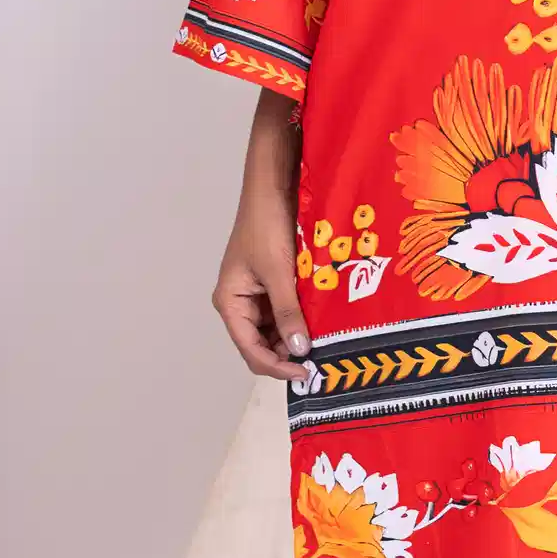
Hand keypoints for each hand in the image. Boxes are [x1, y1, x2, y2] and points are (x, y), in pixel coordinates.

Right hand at [212, 90, 311, 379]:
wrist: (272, 184)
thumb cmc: (266, 224)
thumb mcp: (278, 272)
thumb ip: (288, 313)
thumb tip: (299, 352)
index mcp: (230, 302)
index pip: (250, 350)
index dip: (277, 367)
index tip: (308, 373)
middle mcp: (240, 303)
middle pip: (262, 344)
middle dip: (288, 355)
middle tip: (322, 363)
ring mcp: (258, 293)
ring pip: (277, 330)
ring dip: (297, 339)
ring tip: (326, 346)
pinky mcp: (275, 282)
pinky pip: (288, 312)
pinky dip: (302, 320)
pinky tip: (323, 324)